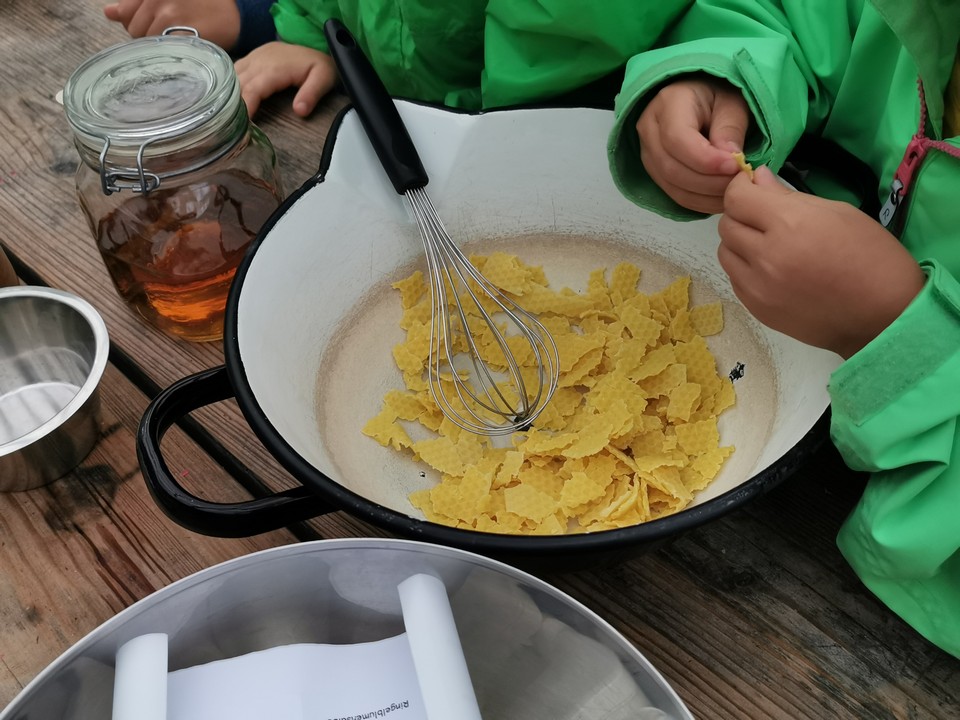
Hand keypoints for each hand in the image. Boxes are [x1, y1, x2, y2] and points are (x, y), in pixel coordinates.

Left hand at [103, 0, 240, 49]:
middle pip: (134, 30)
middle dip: (147, 36)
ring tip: (177, 43)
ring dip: (158, 48)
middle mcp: (157, 0)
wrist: (233, 15)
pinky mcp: (180, 34)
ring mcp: (168, 16)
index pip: (127, 14)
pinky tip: (179, 51)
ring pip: (146, 43)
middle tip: (171, 35)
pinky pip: (161, 51)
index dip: (139, 25)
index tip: (157, 27)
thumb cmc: (200, 6)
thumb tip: (109, 13)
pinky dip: (168, 55)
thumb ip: (134, 5)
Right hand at [234, 42, 337, 117]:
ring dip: (228, 94)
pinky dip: (230, 84)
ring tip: (228, 115)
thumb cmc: (320, 66)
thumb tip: (299, 111)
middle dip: (233, 104)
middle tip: (231, 125)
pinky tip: (228, 98)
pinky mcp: (252, 56)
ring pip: (233, 75)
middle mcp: (260, 60)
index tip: (241, 123)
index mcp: (275, 68)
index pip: (254, 88)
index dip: (245, 105)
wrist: (316, 46)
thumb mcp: (324, 79)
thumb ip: (312, 94)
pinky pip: (235, 69)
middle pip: (239, 83)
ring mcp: (254, 56)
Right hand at [636, 76, 749, 213]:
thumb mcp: (731, 102)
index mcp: (667, 104)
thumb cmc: (716, 95)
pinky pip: (675, 195)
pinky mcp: (655, 173)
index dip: (705, 159)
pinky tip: (721, 198)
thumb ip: (730, 127)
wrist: (698, 99)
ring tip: (735, 191)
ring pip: (672, 186)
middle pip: (672, 168)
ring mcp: (648, 154)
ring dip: (706, 196)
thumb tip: (730, 159)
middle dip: (709, 182)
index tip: (735, 166)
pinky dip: (701, 202)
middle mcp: (649, 130)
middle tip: (740, 181)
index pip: (677, 139)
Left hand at [718, 166, 925, 357]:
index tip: (751, 186)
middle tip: (764, 215)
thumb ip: (788, 196)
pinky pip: (735, 278)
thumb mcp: (838, 213)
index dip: (740, 187)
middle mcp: (766, 256)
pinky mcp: (757, 309)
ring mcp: (758, 287)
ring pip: (725, 253)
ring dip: (739, 242)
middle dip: (740, 214)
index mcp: (789, 224)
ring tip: (767, 243)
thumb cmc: (871, 256)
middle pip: (726, 225)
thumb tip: (757, 179)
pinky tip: (771, 267)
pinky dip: (745, 267)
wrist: (883, 315)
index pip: (736, 198)